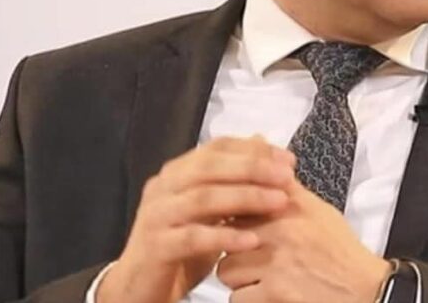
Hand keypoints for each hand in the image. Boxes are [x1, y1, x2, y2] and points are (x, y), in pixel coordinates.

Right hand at [98, 136, 296, 302]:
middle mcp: (163, 188)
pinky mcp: (155, 246)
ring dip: (245, 198)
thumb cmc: (180, 245)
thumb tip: (262, 141)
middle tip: (287, 177)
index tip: (288, 160)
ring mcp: (156, 216)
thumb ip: (232, 179)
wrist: (139, 286)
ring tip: (279, 203)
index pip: (215, 148)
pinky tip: (253, 241)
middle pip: (208, 166)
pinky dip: (225, 237)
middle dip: (252, 168)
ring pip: (202, 198)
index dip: (253, 151)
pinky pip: (193, 238)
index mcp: (176, 173)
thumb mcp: (210, 211)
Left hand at [216, 180, 391, 302]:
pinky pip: (238, 298)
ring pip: (226, 270)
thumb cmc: (339, 250)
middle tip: (250, 256)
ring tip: (259, 277)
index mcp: (288, 207)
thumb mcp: (317, 208)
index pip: (239, 200)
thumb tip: (259, 145)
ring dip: (238, 278)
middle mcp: (281, 231)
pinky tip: (264, 294)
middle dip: (233, 248)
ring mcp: (276, 263)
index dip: (230, 215)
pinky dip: (247, 299)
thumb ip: (284, 184)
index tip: (236, 225)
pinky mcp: (276, 294)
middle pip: (226, 236)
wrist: (366, 289)